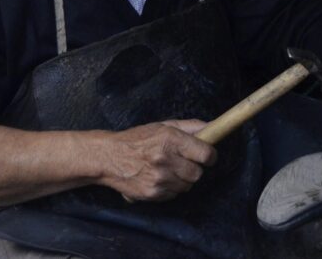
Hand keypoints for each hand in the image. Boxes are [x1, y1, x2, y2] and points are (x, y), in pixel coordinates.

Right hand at [94, 119, 216, 201]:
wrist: (109, 157)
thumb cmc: (137, 139)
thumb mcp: (163, 126)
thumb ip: (190, 127)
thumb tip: (212, 127)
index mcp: (170, 139)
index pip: (205, 154)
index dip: (209, 156)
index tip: (207, 156)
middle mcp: (165, 159)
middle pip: (197, 173)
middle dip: (193, 168)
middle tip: (182, 162)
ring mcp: (158, 179)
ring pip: (187, 186)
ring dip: (182, 179)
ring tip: (168, 169)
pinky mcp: (152, 194)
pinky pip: (174, 194)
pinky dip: (170, 188)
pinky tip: (159, 178)